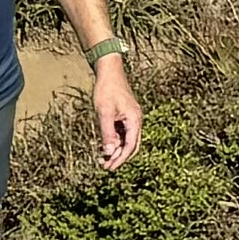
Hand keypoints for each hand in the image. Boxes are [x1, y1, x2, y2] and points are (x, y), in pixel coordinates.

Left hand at [88, 51, 142, 167]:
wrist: (109, 72)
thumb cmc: (107, 90)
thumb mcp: (104, 113)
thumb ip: (107, 134)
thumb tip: (108, 153)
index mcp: (134, 120)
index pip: (130, 145)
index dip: (121, 159)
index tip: (110, 168)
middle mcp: (136, 120)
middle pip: (131, 145)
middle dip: (119, 157)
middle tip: (106, 166)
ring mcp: (131, 117)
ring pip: (126, 140)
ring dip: (116, 150)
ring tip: (102, 158)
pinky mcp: (125, 115)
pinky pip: (122, 133)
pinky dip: (114, 141)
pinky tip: (104, 145)